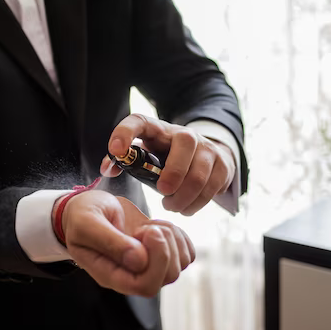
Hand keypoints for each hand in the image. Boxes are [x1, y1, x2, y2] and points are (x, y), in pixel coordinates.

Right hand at [55, 190, 195, 296]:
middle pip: (168, 276)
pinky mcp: (160, 253)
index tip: (146, 231)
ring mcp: (148, 266)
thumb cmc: (81, 216)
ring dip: (172, 238)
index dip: (156, 261)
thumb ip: (110, 241)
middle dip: (165, 246)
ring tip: (150, 225)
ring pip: (180, 264)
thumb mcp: (88, 223)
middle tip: (147, 227)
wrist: (88, 208)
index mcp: (112, 275)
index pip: (145, 286)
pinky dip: (179, 236)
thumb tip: (139, 261)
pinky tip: (158, 225)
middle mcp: (132, 275)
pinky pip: (186, 253)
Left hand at [101, 114, 235, 215]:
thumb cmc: (166, 157)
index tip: (116, 151)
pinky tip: (185, 208)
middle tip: (162, 195)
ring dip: (183, 197)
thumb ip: (124, 161)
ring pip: (199, 174)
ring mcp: (207, 148)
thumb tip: (108, 169)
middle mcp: (184, 134)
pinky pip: (211, 188)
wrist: (205, 153)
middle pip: (184, 145)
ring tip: (171, 205)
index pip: (139, 121)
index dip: (125, 133)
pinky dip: (196, 204)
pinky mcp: (222, 164)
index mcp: (157, 129)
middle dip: (172, 175)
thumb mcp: (145, 155)